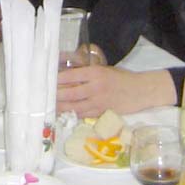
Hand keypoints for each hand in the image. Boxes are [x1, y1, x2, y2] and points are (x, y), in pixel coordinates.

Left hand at [57, 66, 172, 116]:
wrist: (141, 91)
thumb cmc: (122, 78)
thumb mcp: (104, 69)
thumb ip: (86, 73)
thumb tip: (65, 74)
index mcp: (95, 73)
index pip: (70, 76)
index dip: (56, 80)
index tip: (46, 80)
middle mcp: (95, 87)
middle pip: (68, 94)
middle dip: (54, 95)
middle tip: (43, 96)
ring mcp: (98, 102)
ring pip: (73, 107)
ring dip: (59, 107)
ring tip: (49, 106)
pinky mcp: (101, 113)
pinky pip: (82, 114)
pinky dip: (71, 113)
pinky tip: (63, 113)